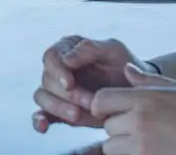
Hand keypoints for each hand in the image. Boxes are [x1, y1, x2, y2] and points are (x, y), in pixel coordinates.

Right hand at [33, 36, 147, 131]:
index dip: (57, 71)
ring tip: (77, 116)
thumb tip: (67, 59)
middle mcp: (58, 68)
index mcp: (67, 49)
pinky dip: (39, 120)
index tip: (70, 84)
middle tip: (90, 103)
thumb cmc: (124, 66)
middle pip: (47, 79)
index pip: (51, 57)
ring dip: (57, 107)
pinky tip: (43, 126)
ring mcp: (57, 90)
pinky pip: (42, 114)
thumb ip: (90, 48)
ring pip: (42, 97)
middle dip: (67, 94)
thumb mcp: (113, 50)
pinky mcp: (59, 110)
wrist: (136, 92)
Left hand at [90, 63, 175, 154]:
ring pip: (112, 148)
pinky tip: (154, 151)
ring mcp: (145, 148)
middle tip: (140, 128)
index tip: (114, 110)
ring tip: (148, 142)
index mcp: (145, 100)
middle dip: (118, 127)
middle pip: (107, 126)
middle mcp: (140, 123)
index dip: (103, 105)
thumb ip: (149, 80)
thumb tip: (127, 69)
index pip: (101, 100)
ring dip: (123, 147)